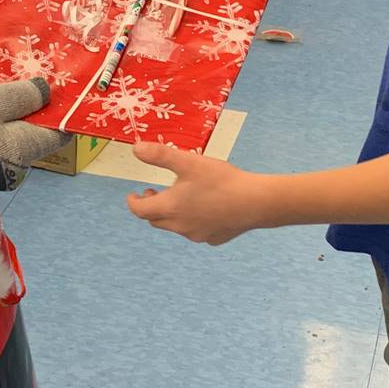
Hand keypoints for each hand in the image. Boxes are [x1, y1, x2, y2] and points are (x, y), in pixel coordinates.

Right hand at [0, 78, 66, 195]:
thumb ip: (21, 96)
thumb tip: (48, 92)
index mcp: (25, 150)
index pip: (60, 133)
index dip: (61, 109)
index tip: (56, 85)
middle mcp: (15, 167)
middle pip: (33, 134)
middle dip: (29, 108)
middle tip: (17, 77)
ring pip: (9, 138)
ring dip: (5, 116)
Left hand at [125, 145, 265, 244]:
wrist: (255, 202)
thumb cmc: (221, 180)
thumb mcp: (188, 162)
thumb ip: (160, 155)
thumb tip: (136, 149)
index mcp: (170, 208)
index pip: (139, 211)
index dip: (133, 202)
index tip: (134, 194)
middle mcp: (180, 226)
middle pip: (156, 220)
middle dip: (151, 207)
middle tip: (154, 193)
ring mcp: (197, 235)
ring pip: (176, 227)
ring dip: (172, 214)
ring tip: (181, 198)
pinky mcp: (213, 238)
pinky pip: (197, 231)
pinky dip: (193, 221)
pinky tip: (205, 208)